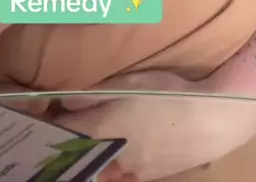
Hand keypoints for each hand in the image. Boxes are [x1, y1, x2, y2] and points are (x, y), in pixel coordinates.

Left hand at [53, 71, 255, 180]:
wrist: (212, 119)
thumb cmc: (168, 94)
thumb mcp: (128, 82)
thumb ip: (93, 93)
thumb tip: (62, 101)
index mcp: (101, 129)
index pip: (64, 132)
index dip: (51, 123)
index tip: (43, 115)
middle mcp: (111, 156)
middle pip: (79, 154)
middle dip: (68, 145)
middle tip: (61, 131)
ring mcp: (132, 171)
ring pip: (101, 168)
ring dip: (91, 157)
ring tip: (90, 141)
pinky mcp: (151, 176)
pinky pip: (122, 176)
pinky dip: (113, 167)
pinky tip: (119, 154)